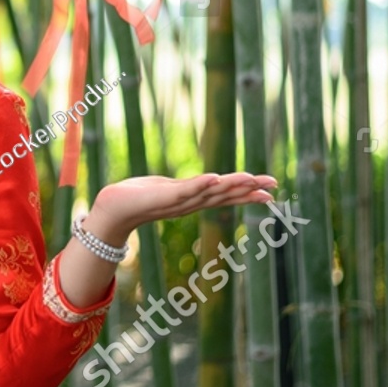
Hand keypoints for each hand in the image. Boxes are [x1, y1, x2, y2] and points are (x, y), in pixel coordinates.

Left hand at [89, 172, 277, 244]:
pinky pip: (186, 189)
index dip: (248, 194)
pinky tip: (216, 177)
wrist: (113, 208)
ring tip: (251, 178)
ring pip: (210, 192)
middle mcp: (190, 203)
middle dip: (249, 190)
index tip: (271, 193)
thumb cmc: (138, 197)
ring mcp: (178, 201)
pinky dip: (201, 184)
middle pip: (225, 196)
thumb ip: (188, 189)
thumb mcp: (170, 191)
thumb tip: (203, 185)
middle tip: (273, 186)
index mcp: (194, 200)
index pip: (226, 197)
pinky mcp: (164, 196)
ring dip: (231, 185)